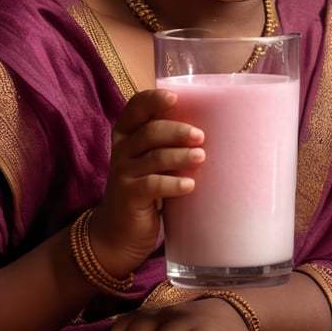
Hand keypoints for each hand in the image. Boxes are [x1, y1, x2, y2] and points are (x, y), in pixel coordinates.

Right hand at [91, 88, 204, 277]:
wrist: (119, 231)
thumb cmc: (145, 186)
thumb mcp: (152, 160)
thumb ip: (168, 142)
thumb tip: (212, 127)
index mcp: (127, 133)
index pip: (135, 107)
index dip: (153, 100)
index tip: (174, 98)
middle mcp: (122, 149)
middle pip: (149, 132)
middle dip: (176, 131)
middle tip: (200, 136)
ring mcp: (123, 173)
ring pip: (154, 157)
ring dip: (179, 155)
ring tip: (201, 157)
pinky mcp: (128, 196)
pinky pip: (152, 185)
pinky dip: (173, 183)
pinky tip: (189, 185)